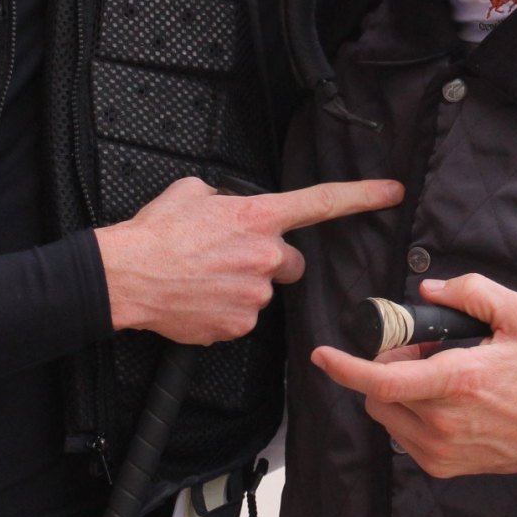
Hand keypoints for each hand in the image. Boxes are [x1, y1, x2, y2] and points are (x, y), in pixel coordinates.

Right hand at [97, 176, 402, 344]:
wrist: (125, 276)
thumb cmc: (154, 234)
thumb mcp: (192, 193)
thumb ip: (227, 199)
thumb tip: (233, 208)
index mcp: (257, 218)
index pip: (321, 202)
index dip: (361, 196)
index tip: (392, 192)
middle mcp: (264, 256)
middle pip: (291, 261)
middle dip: (270, 260)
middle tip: (232, 257)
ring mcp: (254, 295)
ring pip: (263, 290)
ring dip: (242, 284)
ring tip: (204, 276)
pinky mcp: (238, 325)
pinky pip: (242, 317)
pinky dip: (225, 309)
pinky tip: (199, 298)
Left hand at [311, 274, 516, 477]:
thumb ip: (472, 291)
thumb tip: (428, 291)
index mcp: (458, 382)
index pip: (384, 381)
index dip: (346, 367)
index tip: (323, 354)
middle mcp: (443, 421)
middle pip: (379, 392)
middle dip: (387, 367)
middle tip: (423, 353)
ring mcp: (440, 449)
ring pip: (385, 414)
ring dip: (396, 391)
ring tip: (437, 377)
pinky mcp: (440, 466)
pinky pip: (401, 433)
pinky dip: (408, 413)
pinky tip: (442, 402)